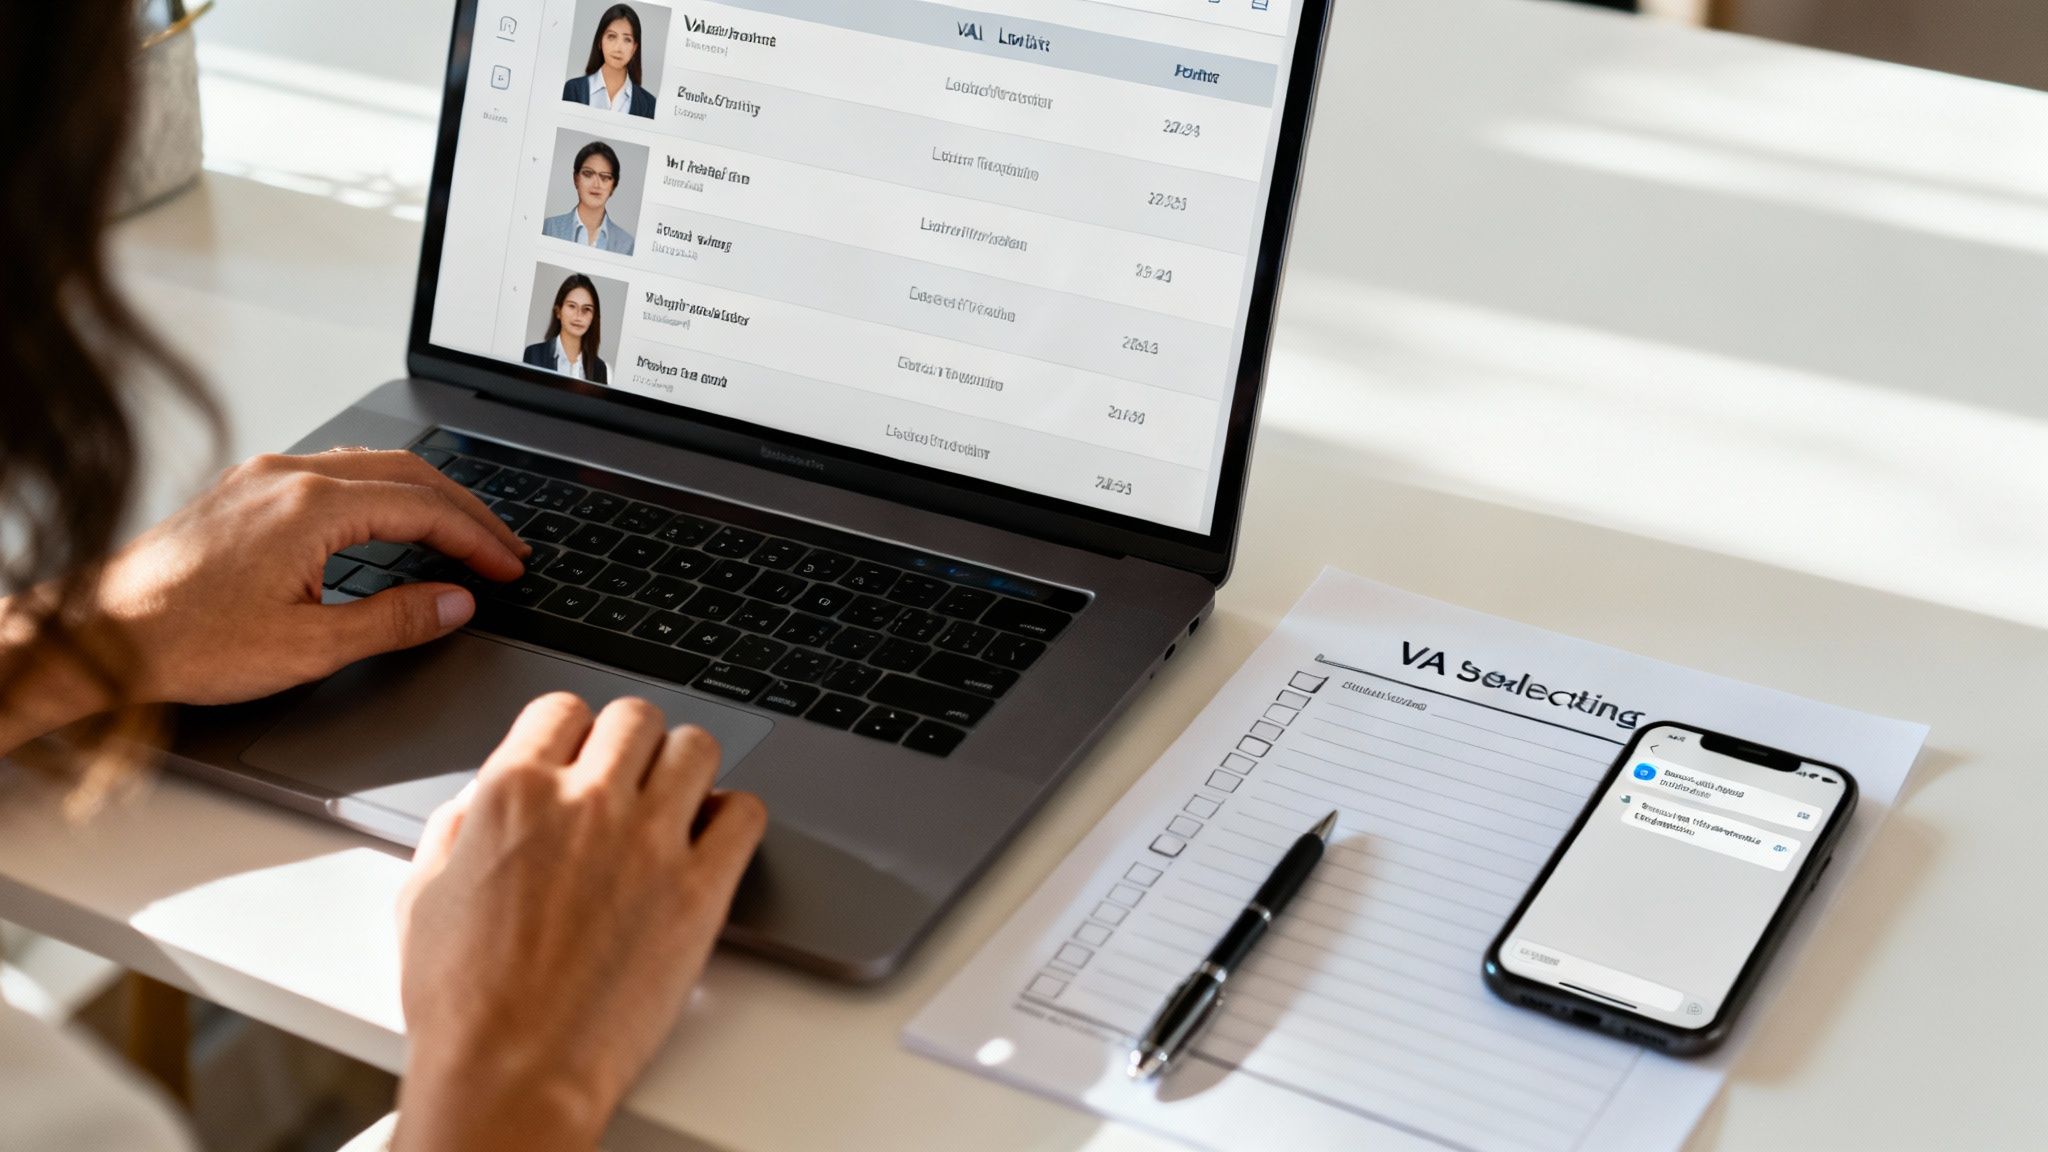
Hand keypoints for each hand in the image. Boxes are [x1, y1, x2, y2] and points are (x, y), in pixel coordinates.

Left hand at [93, 449, 528, 706]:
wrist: (99, 635)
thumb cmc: (185, 641)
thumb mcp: (308, 646)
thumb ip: (394, 620)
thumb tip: (454, 602)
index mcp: (311, 507)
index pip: (425, 508)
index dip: (478, 538)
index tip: (508, 566)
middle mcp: (288, 476)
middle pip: (408, 473)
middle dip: (466, 511)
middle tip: (504, 546)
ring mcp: (263, 477)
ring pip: (372, 466)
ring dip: (426, 497)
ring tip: (462, 532)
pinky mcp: (245, 490)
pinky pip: (335, 472)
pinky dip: (382, 493)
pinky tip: (393, 519)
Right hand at [392, 694, 766, 1151]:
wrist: (513, 1072)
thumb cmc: (464, 1004)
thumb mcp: (423, 897)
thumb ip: (456, 831)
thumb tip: (477, 803)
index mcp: (514, 794)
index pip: (562, 709)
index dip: (572, 732)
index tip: (580, 754)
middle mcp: (587, 803)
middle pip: (635, 718)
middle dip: (631, 743)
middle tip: (630, 778)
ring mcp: (649, 842)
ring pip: (696, 749)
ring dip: (686, 769)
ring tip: (675, 802)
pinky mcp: (700, 889)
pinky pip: (745, 815)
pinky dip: (734, 818)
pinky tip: (713, 838)